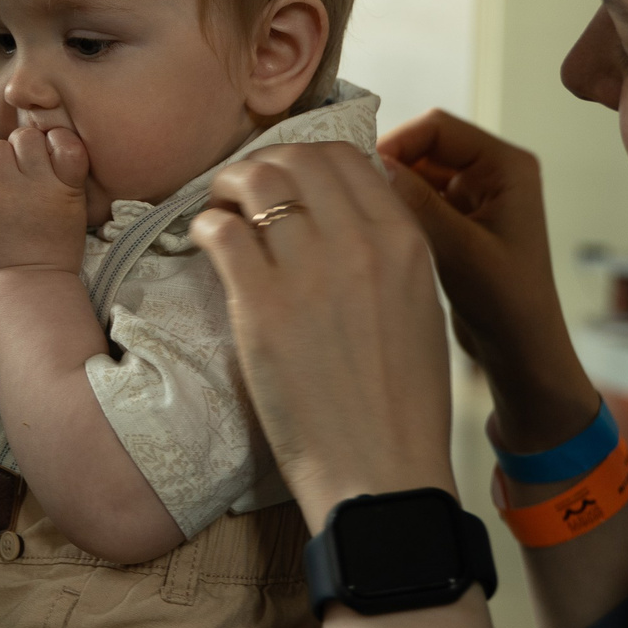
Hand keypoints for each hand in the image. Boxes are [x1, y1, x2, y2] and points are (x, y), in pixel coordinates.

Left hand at [0, 125, 92, 275]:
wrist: (29, 280)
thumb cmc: (55, 245)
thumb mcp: (76, 208)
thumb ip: (64, 174)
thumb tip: (41, 139)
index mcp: (67, 189)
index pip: (65, 141)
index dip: (56, 140)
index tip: (51, 154)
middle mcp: (36, 188)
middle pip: (25, 137)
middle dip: (23, 147)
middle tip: (23, 167)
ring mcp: (5, 195)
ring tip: (5, 178)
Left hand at [192, 142, 457, 515]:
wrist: (380, 471)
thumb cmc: (400, 403)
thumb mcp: (421, 308)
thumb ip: (390, 252)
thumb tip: (349, 210)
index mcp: (406, 242)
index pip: (348, 157)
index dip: (307, 159)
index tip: (286, 179)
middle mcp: (362, 244)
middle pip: (298, 159)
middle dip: (264, 164)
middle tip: (243, 191)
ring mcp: (310, 273)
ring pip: (257, 182)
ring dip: (229, 187)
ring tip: (221, 210)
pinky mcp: (261, 307)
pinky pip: (222, 231)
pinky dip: (206, 225)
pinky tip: (206, 243)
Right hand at [375, 110, 596, 452]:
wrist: (522, 354)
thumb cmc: (507, 305)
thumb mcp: (459, 250)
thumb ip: (417, 202)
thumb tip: (373, 162)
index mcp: (508, 167)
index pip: (438, 128)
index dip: (397, 142)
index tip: (360, 172)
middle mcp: (494, 173)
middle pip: (425, 146)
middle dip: (391, 166)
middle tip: (354, 195)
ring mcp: (476, 197)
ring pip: (417, 172)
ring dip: (392, 190)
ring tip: (364, 217)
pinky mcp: (459, 221)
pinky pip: (419, 198)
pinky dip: (398, 209)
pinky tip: (379, 232)